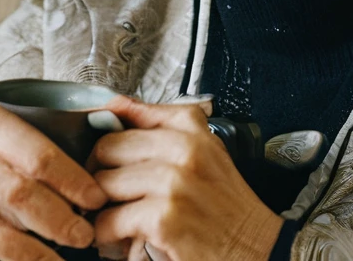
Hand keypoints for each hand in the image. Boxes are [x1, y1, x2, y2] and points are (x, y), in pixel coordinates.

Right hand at [0, 98, 107, 260]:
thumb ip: (30, 135)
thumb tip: (89, 154)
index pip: (37, 153)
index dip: (71, 178)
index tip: (97, 195)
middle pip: (23, 190)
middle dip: (62, 215)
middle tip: (88, 231)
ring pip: (7, 218)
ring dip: (46, 237)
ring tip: (75, 244)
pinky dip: (22, 254)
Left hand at [89, 96, 283, 260]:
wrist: (254, 245)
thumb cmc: (224, 203)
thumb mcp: (203, 150)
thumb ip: (162, 125)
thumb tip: (113, 106)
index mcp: (189, 126)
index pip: (124, 111)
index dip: (104, 136)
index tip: (102, 155)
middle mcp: (183, 147)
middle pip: (107, 147)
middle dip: (98, 173)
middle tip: (104, 192)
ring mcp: (172, 181)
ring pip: (103, 184)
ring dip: (101, 207)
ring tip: (113, 217)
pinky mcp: (164, 217)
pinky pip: (110, 219)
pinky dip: (107, 233)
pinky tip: (120, 237)